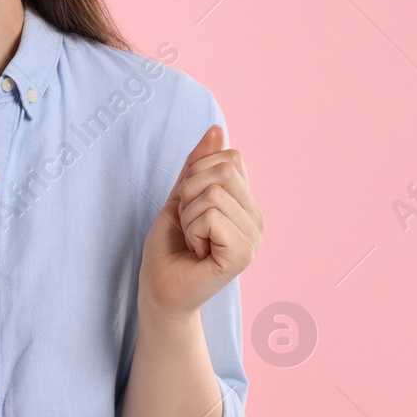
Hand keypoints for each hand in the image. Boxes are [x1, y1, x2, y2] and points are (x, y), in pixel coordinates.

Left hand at [138, 124, 263, 321]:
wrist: (160, 288)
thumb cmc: (168, 246)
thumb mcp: (180, 195)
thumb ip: (198, 164)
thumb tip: (217, 128)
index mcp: (246, 203)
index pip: (229, 157)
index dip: (195, 175)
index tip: (189, 206)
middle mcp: (257, 219)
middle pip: (223, 170)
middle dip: (190, 193)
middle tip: (189, 225)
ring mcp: (254, 237)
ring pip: (214, 193)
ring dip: (189, 216)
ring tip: (193, 240)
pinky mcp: (244, 254)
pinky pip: (212, 216)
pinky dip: (192, 230)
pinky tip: (198, 252)